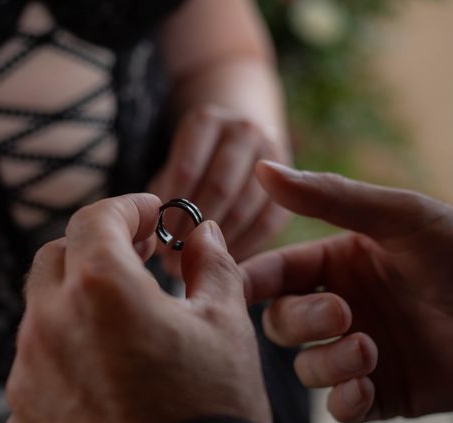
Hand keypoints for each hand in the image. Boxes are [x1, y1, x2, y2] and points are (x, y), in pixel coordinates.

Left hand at [4, 193, 270, 422]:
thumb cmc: (213, 411)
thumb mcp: (226, 324)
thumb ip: (211, 264)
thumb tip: (203, 234)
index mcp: (99, 289)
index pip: (94, 218)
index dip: (125, 208)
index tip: (148, 213)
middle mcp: (49, 326)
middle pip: (57, 259)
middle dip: (94, 248)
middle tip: (134, 258)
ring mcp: (27, 378)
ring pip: (41, 316)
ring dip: (76, 306)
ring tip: (122, 326)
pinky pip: (36, 372)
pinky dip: (64, 361)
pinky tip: (101, 380)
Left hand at [148, 105, 288, 276]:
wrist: (239, 137)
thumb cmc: (195, 161)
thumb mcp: (173, 166)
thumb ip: (166, 196)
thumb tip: (158, 244)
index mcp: (205, 121)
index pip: (186, 170)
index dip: (173, 211)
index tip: (159, 243)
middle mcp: (242, 129)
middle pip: (219, 187)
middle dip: (195, 231)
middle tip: (174, 264)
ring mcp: (272, 151)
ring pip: (245, 206)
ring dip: (218, 244)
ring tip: (195, 270)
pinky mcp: (293, 180)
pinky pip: (269, 221)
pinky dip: (246, 246)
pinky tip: (225, 266)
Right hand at [242, 161, 452, 422]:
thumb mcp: (398, 217)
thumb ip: (328, 196)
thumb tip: (263, 168)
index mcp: (335, 264)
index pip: (273, 273)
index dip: (248, 280)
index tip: (233, 287)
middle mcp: (340, 307)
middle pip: (282, 323)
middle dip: (301, 320)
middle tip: (341, 313)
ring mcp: (359, 351)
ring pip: (306, 367)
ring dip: (327, 362)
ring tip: (369, 349)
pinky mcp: (384, 393)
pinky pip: (341, 407)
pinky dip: (345, 400)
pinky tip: (366, 386)